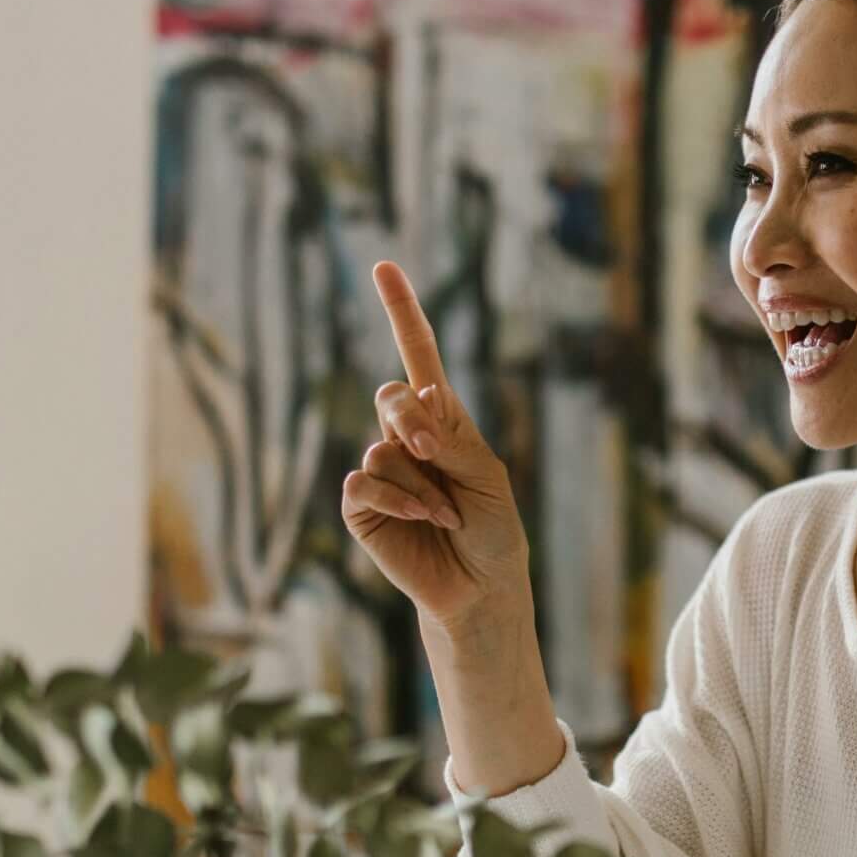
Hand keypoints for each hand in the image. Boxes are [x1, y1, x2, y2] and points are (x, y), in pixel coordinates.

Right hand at [341, 261, 531, 628]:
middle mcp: (406, 438)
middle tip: (436, 452)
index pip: (419, 356)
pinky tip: (422, 519)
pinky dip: (397, 498)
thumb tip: (415, 410)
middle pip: (390, 394)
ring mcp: (382, 470)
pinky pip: (363, 481)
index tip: (384, 267)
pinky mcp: (362, 506)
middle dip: (410, 417)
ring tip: (446, 515)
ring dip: (421, 481)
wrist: (481, 589)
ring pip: (382, 446)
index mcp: (443, 420)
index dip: (402, 312)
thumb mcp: (487, 476)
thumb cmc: (494, 532)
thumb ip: (453, 439)